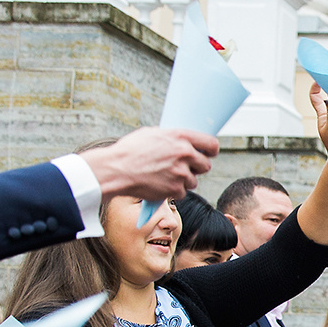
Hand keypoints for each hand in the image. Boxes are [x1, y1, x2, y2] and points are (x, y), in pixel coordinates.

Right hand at [82, 127, 217, 204]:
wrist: (116, 170)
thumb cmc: (130, 150)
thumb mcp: (152, 134)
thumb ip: (171, 138)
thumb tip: (182, 141)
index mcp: (180, 136)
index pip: (211, 144)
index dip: (211, 151)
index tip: (208, 154)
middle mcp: (184, 154)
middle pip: (206, 165)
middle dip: (196, 168)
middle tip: (183, 168)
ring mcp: (181, 173)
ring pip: (194, 181)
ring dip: (183, 181)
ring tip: (166, 176)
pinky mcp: (175, 189)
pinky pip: (182, 192)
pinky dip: (173, 191)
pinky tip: (160, 184)